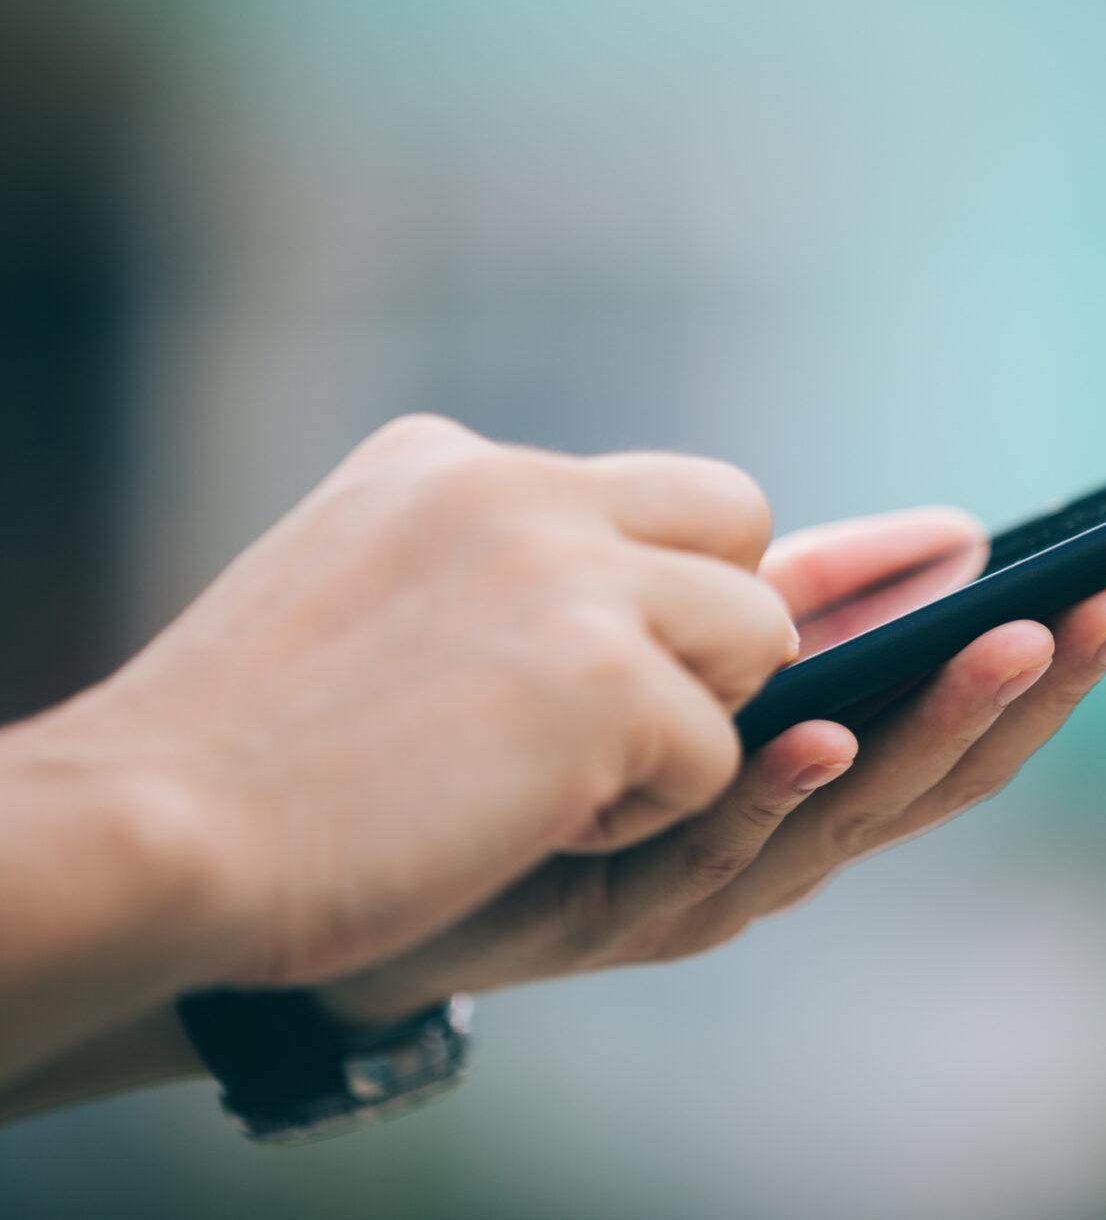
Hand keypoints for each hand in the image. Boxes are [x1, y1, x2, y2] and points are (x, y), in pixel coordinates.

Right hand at [49, 415, 797, 989]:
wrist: (157, 833)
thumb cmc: (245, 753)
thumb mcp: (357, 591)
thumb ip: (480, 567)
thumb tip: (614, 593)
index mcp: (452, 461)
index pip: (645, 492)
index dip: (651, 587)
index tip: (577, 671)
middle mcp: (524, 489)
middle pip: (739, 524)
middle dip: (710, 628)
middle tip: (614, 720)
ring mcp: (574, 578)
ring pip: (758, 631)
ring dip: (687, 722)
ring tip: (561, 780)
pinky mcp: (609, 683)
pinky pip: (718, 754)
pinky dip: (645, 812)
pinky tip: (531, 825)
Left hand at [314, 511, 1105, 1023]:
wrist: (364, 844)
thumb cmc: (562, 738)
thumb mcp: (710, 647)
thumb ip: (827, 598)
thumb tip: (959, 529)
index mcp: (839, 767)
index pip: (991, 700)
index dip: (1093, 633)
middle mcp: (805, 835)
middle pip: (963, 764)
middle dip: (1061, 678)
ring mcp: (726, 878)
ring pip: (864, 810)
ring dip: (949, 721)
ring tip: (1023, 636)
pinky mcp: (625, 904)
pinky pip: (715, 846)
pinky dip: (778, 791)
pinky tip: (821, 723)